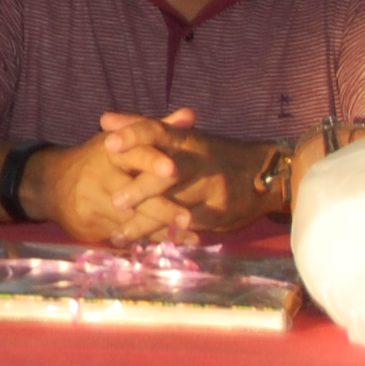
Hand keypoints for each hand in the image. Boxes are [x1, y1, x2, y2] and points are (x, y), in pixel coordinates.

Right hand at [28, 133, 187, 245]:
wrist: (50, 184)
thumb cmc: (98, 160)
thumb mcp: (121, 140)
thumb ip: (156, 130)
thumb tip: (190, 115)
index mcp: (109, 151)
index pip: (131, 153)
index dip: (151, 160)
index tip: (172, 169)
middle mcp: (99, 175)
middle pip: (133, 193)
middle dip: (161, 207)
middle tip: (188, 218)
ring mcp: (93, 201)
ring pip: (130, 218)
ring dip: (160, 229)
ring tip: (189, 237)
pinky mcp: (89, 224)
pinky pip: (123, 235)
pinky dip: (148, 241)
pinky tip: (170, 247)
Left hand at [100, 109, 280, 237]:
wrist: (261, 174)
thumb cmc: (208, 154)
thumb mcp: (180, 137)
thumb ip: (142, 128)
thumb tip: (104, 120)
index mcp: (185, 139)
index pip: (157, 131)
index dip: (134, 136)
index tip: (109, 144)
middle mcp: (198, 162)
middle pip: (166, 175)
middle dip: (140, 189)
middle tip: (114, 201)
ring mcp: (211, 189)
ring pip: (175, 207)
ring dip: (145, 223)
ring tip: (119, 235)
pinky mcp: (218, 214)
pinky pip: (188, 227)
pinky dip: (166, 235)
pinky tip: (145, 245)